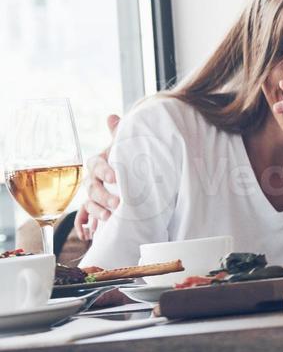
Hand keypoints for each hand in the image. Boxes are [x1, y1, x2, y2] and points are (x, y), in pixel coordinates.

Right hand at [77, 115, 121, 239]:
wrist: (130, 174)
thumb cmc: (126, 157)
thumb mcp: (124, 146)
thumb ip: (118, 133)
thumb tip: (111, 116)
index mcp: (99, 162)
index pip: (96, 165)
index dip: (104, 170)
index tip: (116, 177)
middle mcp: (92, 179)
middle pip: (92, 188)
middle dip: (104, 196)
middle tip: (119, 202)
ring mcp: (92, 195)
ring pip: (89, 204)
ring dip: (97, 211)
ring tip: (109, 217)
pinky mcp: (94, 209)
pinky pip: (83, 219)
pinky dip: (84, 227)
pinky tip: (88, 235)